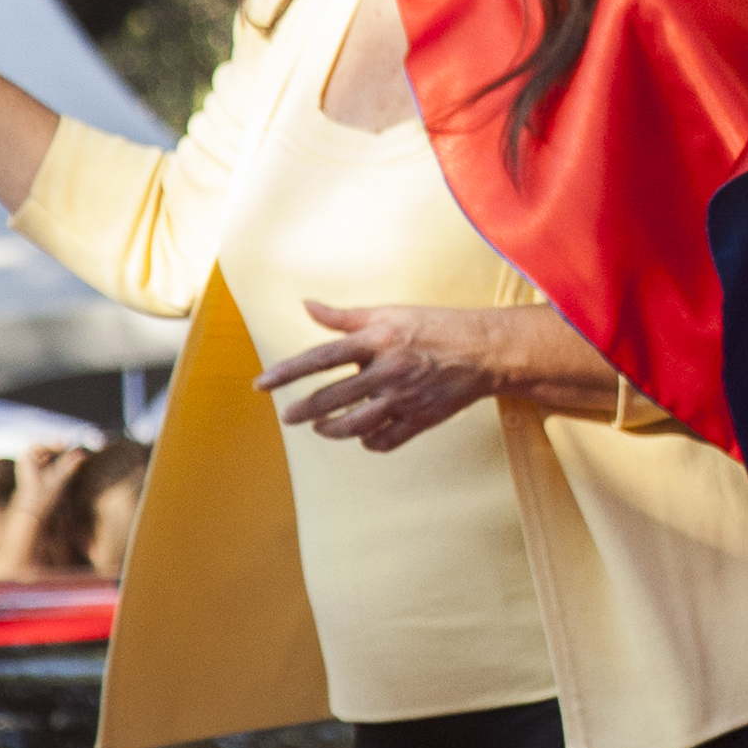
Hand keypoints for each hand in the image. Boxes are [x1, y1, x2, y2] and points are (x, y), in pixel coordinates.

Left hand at [261, 305, 512, 449]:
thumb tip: (306, 305)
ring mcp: (405, 397)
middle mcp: (389, 370)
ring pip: (354, 426)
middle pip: (331, 398)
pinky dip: (367, 442)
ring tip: (321, 427)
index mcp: (379, 340)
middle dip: (303, 410)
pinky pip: (384, 440)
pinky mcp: (421, 418)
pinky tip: (362, 433)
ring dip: (330, 430)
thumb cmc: (434, 326)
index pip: (321, 357)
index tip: (261, 384)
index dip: (287, 371)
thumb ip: (344, 317)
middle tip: (288, 416)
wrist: (487, 349)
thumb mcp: (390, 313)